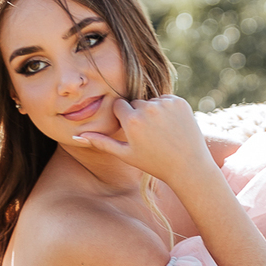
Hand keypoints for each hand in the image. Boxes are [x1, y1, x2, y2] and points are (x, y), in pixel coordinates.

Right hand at [73, 95, 213, 185]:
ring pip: (152, 101)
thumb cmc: (154, 163)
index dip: (125, 118)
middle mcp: (148, 108)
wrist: (188, 166)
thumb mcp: (126, 154)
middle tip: (151, 136)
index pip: (119, 105)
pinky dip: (169, 110)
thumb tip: (78, 136)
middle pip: (136, 103)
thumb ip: (102, 142)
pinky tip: (173, 127)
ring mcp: (165, 104)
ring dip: (155, 112)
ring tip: (163, 133)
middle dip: (140, 115)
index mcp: (132, 121)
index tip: (134, 132)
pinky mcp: (179, 101)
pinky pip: (167, 99)